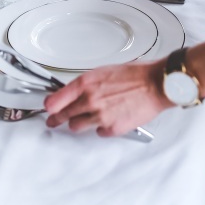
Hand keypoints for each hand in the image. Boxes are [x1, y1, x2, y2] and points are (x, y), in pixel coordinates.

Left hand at [44, 60, 172, 136]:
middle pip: (63, 115)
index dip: (49, 106)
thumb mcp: (104, 72)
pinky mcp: (112, 128)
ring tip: (85, 119)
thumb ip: (87, 84)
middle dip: (57, 119)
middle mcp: (90, 100)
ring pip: (77, 127)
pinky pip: (98, 132)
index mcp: (86, 83)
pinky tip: (108, 119)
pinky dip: (101, 127)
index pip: (55, 100)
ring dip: (78, 123)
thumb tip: (76, 92)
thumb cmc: (135, 75)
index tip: (48, 109)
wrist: (155, 84)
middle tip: (53, 121)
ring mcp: (100, 116)